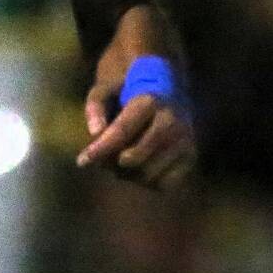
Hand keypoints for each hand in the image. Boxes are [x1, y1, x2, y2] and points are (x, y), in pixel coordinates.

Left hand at [78, 85, 195, 191]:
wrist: (167, 88)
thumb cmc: (129, 91)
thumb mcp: (106, 88)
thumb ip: (95, 105)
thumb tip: (95, 133)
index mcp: (150, 100)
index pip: (123, 130)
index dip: (101, 148)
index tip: (81, 161)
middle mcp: (172, 121)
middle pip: (134, 158)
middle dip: (111, 163)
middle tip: (102, 158)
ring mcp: (185, 140)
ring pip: (147, 174)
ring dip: (127, 174)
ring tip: (121, 158)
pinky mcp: (191, 156)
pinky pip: (163, 184)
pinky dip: (147, 181)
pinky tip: (140, 166)